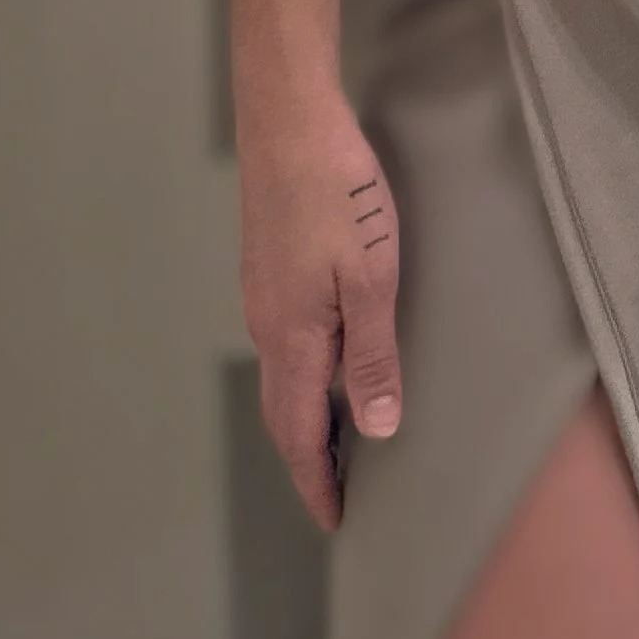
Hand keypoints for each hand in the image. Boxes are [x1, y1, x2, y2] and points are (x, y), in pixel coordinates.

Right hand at [236, 92, 404, 532]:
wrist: (287, 118)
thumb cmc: (337, 192)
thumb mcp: (372, 276)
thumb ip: (372, 355)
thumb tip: (376, 430)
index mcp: (292, 337)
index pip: (299, 433)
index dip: (317, 482)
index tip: (335, 520)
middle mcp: (267, 324)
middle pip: (283, 413)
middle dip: (309, 459)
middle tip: (339, 493)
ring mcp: (261, 292)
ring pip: (281, 376)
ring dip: (305, 417)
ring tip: (342, 439)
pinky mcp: (266, 265)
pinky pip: (282, 343)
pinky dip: (302, 376)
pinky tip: (330, 363)